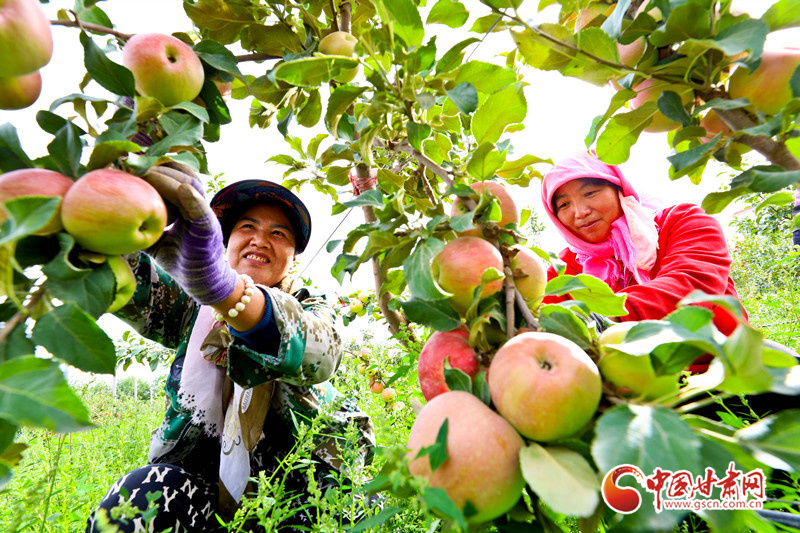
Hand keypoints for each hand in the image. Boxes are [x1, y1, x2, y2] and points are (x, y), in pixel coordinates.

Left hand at [142, 162, 236, 304]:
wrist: (203, 282)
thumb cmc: (180, 261)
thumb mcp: (157, 241)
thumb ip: (142, 228)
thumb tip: (113, 221)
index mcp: (187, 206)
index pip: (177, 177)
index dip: (160, 167)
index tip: (136, 162)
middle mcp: (198, 206)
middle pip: (184, 175)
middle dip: (161, 167)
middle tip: (136, 165)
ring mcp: (205, 216)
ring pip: (193, 187)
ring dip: (171, 178)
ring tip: (150, 174)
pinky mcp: (208, 230)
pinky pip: (202, 212)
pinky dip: (193, 200)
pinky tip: (183, 190)